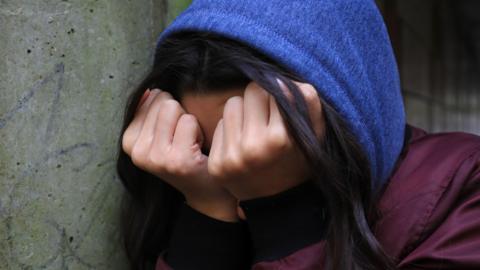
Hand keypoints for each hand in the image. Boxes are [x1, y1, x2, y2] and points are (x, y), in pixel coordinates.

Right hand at [122, 89, 237, 221]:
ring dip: (188, 123)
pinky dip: (198, 131)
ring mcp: (156, 157)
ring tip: (189, 144)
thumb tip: (150, 89)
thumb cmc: (184, 155)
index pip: (151, 98)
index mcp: (129, 143)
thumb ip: (150, 111)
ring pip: (174, 108)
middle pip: (163, 102)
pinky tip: (197, 150)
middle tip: (182, 140)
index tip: (171, 134)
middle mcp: (138, 152)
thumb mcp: (159, 134)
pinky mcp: (177, 160)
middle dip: (178, 116)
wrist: (206, 189)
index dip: (168, 112)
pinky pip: (189, 121)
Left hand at [208, 81, 323, 200]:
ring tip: (254, 130)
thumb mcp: (314, 134)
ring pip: (232, 104)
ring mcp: (232, 157)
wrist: (279, 203)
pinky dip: (231, 130)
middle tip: (268, 118)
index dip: (280, 95)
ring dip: (243, 112)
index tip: (282, 109)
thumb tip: (281, 80)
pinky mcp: (216, 164)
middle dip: (260, 100)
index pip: (273, 88)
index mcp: (281, 139)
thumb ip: (307, 103)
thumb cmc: (299, 161)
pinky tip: (242, 145)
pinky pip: (219, 125)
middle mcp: (254, 147)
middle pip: (251, 92)